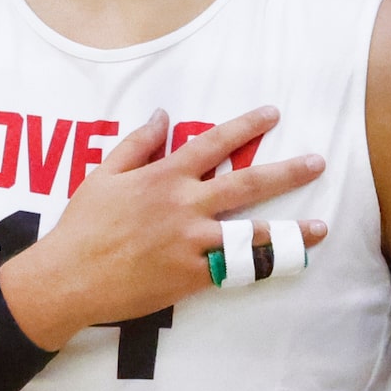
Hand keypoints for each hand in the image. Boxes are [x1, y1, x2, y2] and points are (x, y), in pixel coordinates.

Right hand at [0, 108, 326, 350]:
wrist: (70, 277)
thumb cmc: (82, 225)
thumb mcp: (101, 176)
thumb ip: (136, 145)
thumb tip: (162, 116)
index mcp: (162, 177)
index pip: (212, 143)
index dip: (245, 126)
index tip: (272, 114)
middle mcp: (184, 206)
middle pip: (247, 183)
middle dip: (287, 171)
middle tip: (317, 162)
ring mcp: (192, 241)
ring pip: (254, 232)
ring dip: (291, 229)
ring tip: (320, 226)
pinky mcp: (194, 274)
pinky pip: (238, 268)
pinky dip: (264, 265)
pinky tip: (288, 263)